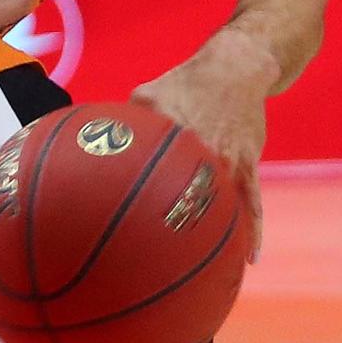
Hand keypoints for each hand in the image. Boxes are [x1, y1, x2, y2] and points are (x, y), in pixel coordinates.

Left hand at [133, 27, 277, 261]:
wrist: (235, 68)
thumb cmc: (185, 82)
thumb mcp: (148, 92)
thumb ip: (123, 120)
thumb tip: (89, 144)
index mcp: (170, 127)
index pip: (148, 167)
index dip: (135, 196)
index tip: (120, 230)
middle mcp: (200, 144)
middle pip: (186, 192)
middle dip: (174, 227)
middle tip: (158, 266)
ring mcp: (227, 157)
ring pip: (221, 202)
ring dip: (214, 236)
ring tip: (207, 275)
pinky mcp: (247, 163)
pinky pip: (253, 202)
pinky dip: (252, 231)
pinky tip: (250, 260)